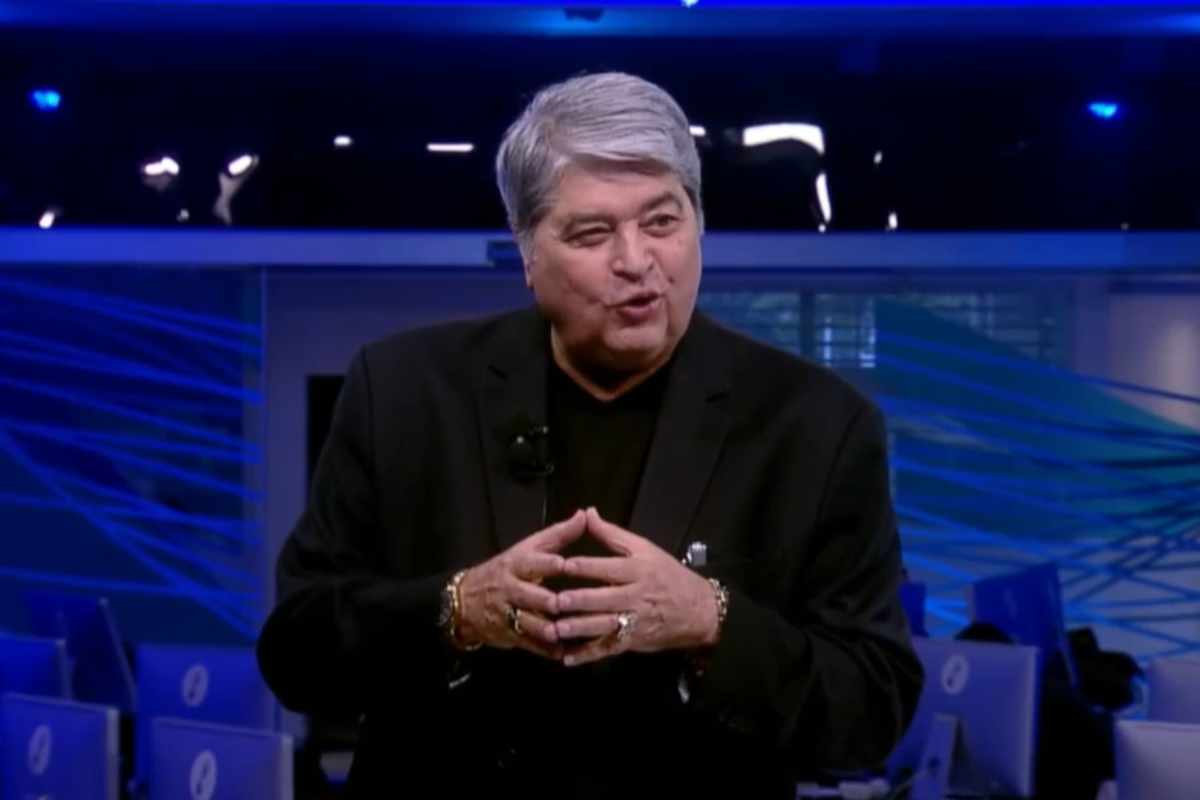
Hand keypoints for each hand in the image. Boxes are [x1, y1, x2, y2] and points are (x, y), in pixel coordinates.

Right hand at [457, 510, 585, 658]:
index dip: (546, 563)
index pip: (530, 563)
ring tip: (561, 634)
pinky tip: (563, 654)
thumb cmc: (508, 570)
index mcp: (517, 565)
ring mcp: (508, 614)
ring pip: (526, 623)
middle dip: (542, 600)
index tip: (563, 563)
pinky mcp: (510, 636)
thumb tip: (584, 514)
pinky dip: (545, 650)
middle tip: (559, 603)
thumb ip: (558, 535)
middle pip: (526, 595)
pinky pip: (528, 644)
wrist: (466, 600)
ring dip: (544, 630)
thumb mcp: (528, 549)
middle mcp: (510, 589)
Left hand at [553, 507, 719, 665]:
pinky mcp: (632, 641)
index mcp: (639, 570)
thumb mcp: (645, 549)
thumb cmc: (667, 575)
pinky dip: (588, 655)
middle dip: (580, 601)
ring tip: (556, 630)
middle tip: (555, 601)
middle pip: (605, 599)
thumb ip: (612, 534)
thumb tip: (588, 512)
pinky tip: (568, 658)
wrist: (698, 610)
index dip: (586, 567)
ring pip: (604, 626)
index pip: (610, 568)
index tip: (563, 565)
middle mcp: (636, 596)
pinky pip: (608, 649)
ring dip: (580, 629)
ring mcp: (634, 621)